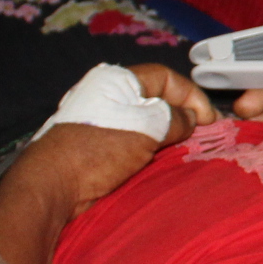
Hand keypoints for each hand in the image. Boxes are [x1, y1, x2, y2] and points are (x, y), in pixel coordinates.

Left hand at [31, 63, 217, 210]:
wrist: (53, 185)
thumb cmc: (99, 149)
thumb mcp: (147, 128)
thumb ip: (176, 118)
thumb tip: (190, 120)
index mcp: (117, 81)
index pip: (166, 78)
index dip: (191, 96)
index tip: (209, 121)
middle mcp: (108, 96)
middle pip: (156, 99)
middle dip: (182, 116)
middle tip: (201, 137)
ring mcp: (102, 121)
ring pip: (146, 122)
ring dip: (168, 136)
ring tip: (185, 151)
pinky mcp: (98, 146)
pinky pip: (133, 140)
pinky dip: (151, 149)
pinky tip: (163, 162)